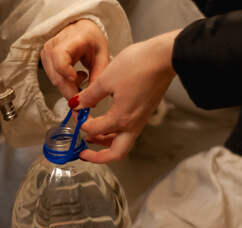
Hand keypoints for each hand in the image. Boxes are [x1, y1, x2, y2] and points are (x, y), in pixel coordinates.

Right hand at [40, 19, 108, 99]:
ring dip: (69, 87)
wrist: (81, 30)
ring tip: (82, 77)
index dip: (66, 72)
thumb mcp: (101, 55)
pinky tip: (74, 76)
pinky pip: (53, 79)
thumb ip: (98, 75)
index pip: (60, 57)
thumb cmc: (91, 39)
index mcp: (71, 39)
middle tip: (85, 97)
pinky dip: (65, 83)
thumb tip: (93, 97)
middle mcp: (54, 45)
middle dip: (71, 91)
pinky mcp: (45, 60)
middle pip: (57, 75)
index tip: (76, 80)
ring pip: (54, 80)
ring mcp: (47, 52)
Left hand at [71, 29, 180, 162]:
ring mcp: (140, 120)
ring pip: (123, 143)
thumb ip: (89, 95)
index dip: (82, 124)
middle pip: (115, 153)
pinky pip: (129, 131)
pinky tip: (109, 121)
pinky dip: (116, 132)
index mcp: (121, 118)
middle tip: (84, 153)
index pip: (94, 130)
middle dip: (98, 156)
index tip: (76, 116)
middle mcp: (132, 124)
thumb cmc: (139, 65)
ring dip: (107, 143)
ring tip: (93, 138)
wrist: (165, 57)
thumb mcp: (106, 78)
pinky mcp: (145, 113)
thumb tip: (78, 104)